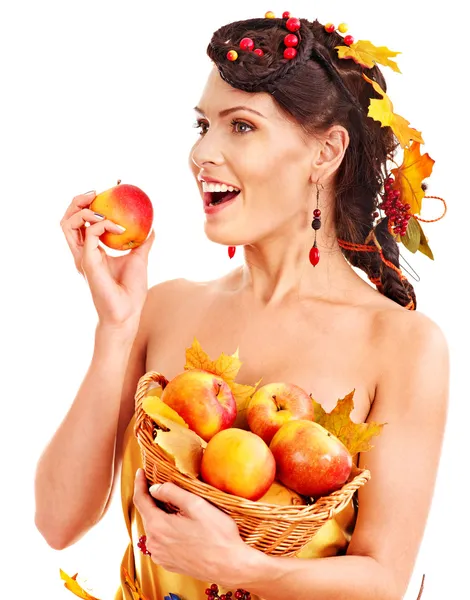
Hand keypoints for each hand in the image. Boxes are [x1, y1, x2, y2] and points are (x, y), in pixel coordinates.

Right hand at [60, 190, 154, 327]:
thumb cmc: (131, 290)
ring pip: (67, 224)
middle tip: (96, 192)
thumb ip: (141, 242)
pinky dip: (104, 225)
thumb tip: (152, 226)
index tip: (105, 191)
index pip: (80, 222)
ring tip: (103, 208)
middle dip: (77, 201)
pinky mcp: (87, 262)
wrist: (128, 313)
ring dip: (84, 210)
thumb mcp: (139, 258)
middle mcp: (82, 253)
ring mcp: (82, 257)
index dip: (87, 204)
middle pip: (67, 220)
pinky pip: (90, 234)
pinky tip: (120, 228)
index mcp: (91, 251)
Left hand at [133, 469, 255, 588]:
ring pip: (154, 528)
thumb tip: (155, 488)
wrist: (230, 566)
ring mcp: (160, 556)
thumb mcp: (196, 505)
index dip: (139, 484)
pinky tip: (180, 525)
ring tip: (175, 505)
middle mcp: (154, 543)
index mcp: (158, 527)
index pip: (140, 500)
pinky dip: (165, 529)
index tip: (140, 472)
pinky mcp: (169, 563)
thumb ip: (172, 493)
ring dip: (160, 515)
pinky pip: (161, 541)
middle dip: (153, 499)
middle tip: (163, 485)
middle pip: (147, 514)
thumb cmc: (217, 535)